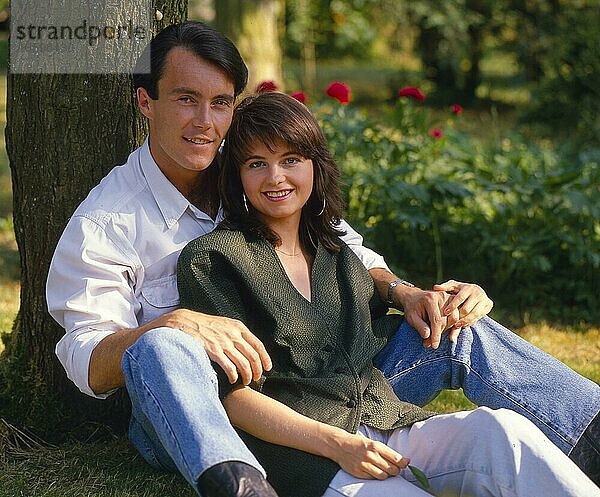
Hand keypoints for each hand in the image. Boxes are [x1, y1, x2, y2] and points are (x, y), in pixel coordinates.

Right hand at [151, 309, 271, 384]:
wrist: (184, 322)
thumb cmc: (204, 324)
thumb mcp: (224, 323)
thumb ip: (236, 333)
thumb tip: (247, 347)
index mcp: (238, 327)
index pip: (258, 345)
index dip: (265, 358)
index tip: (268, 368)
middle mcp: (233, 335)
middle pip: (253, 356)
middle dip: (257, 370)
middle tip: (256, 378)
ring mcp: (223, 343)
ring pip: (244, 364)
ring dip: (247, 376)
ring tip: (246, 382)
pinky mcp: (213, 351)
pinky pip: (230, 367)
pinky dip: (234, 376)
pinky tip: (232, 380)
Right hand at [328, 430, 408, 479]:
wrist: (340, 445)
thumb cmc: (358, 443)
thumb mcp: (373, 443)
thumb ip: (387, 452)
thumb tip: (404, 460)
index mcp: (376, 446)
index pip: (396, 459)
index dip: (403, 463)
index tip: (405, 464)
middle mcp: (371, 455)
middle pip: (392, 469)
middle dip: (395, 470)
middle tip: (393, 467)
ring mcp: (364, 465)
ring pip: (384, 476)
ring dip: (386, 474)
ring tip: (383, 469)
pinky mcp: (359, 472)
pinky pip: (373, 478)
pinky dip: (375, 476)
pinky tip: (373, 470)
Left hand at [401, 287, 459, 348]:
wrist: (415, 298)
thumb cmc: (412, 308)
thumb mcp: (411, 317)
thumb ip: (419, 325)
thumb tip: (427, 335)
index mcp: (430, 299)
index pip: (436, 320)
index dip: (436, 335)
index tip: (434, 346)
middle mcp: (442, 296)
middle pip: (447, 320)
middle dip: (440, 334)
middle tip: (430, 343)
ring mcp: (449, 297)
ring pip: (454, 319)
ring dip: (447, 330)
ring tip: (435, 337)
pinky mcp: (453, 300)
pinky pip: (458, 315)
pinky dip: (455, 326)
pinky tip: (450, 334)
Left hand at [433, 280, 492, 328]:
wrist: (476, 292)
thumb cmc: (460, 290)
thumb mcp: (453, 287)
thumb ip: (445, 287)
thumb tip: (435, 287)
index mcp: (468, 288)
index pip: (459, 298)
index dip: (452, 306)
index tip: (446, 312)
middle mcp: (478, 292)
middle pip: (467, 308)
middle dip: (458, 316)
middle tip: (451, 322)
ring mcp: (484, 299)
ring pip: (474, 314)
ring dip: (465, 321)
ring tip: (457, 326)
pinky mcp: (489, 305)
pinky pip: (479, 316)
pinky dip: (471, 321)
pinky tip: (464, 325)